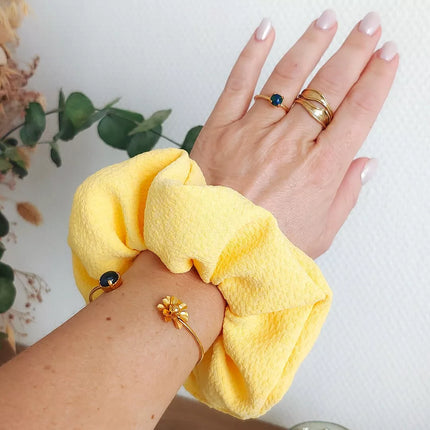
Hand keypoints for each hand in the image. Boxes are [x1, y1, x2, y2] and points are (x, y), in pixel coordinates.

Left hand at [190, 11, 397, 258]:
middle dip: (355, 51)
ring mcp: (253, 132)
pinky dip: (251, 53)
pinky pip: (237, 83)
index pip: (358, 113)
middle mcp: (290, 144)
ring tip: (328, 22)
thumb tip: (364, 164)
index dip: (377, 80)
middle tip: (369, 28)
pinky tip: (265, 31)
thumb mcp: (319, 234)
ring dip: (312, 44)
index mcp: (319, 170)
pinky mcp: (220, 129)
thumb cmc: (262, 247)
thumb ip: (345, 195)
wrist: (210, 252)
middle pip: (330, 86)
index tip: (387, 58)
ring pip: (288, 76)